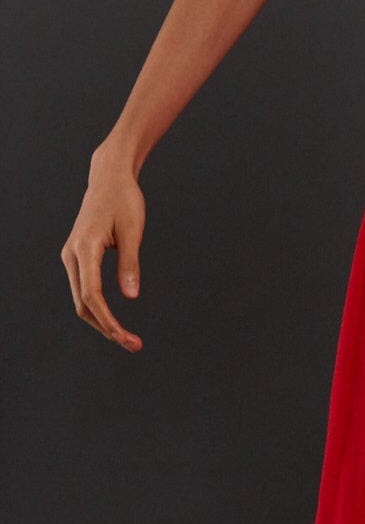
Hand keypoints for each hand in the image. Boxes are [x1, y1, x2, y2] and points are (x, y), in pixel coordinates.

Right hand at [62, 143, 146, 351]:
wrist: (109, 179)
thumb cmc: (124, 200)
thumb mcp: (133, 230)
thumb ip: (130, 263)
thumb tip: (131, 298)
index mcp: (84, 247)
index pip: (91, 295)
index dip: (108, 321)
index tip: (127, 338)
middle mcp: (71, 255)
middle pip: (83, 304)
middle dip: (106, 328)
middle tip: (135, 344)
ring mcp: (71, 256)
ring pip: (81, 299)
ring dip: (101, 321)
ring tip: (128, 338)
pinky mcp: (77, 257)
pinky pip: (83, 289)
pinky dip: (97, 308)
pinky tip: (114, 320)